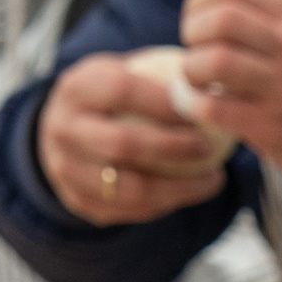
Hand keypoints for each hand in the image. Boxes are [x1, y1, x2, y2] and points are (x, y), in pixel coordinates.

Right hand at [39, 52, 231, 227]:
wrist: (63, 131)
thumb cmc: (111, 97)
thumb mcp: (124, 71)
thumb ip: (162, 72)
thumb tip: (218, 78)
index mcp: (76, 88)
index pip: (120, 91)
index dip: (163, 103)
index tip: (202, 110)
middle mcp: (64, 129)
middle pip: (122, 144)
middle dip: (172, 149)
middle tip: (209, 148)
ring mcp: (66, 169)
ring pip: (128, 188)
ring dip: (179, 188)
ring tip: (213, 179)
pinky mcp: (77, 201)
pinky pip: (129, 210)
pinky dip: (167, 204)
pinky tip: (193, 192)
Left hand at [179, 0, 281, 193]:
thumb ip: (271, 16)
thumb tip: (211, 8)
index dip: (201, 0)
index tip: (198, 20)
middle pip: (221, 20)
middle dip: (193, 33)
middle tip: (197, 50)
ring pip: (215, 61)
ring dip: (193, 70)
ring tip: (199, 80)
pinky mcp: (272, 127)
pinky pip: (214, 107)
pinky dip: (194, 105)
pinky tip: (200, 106)